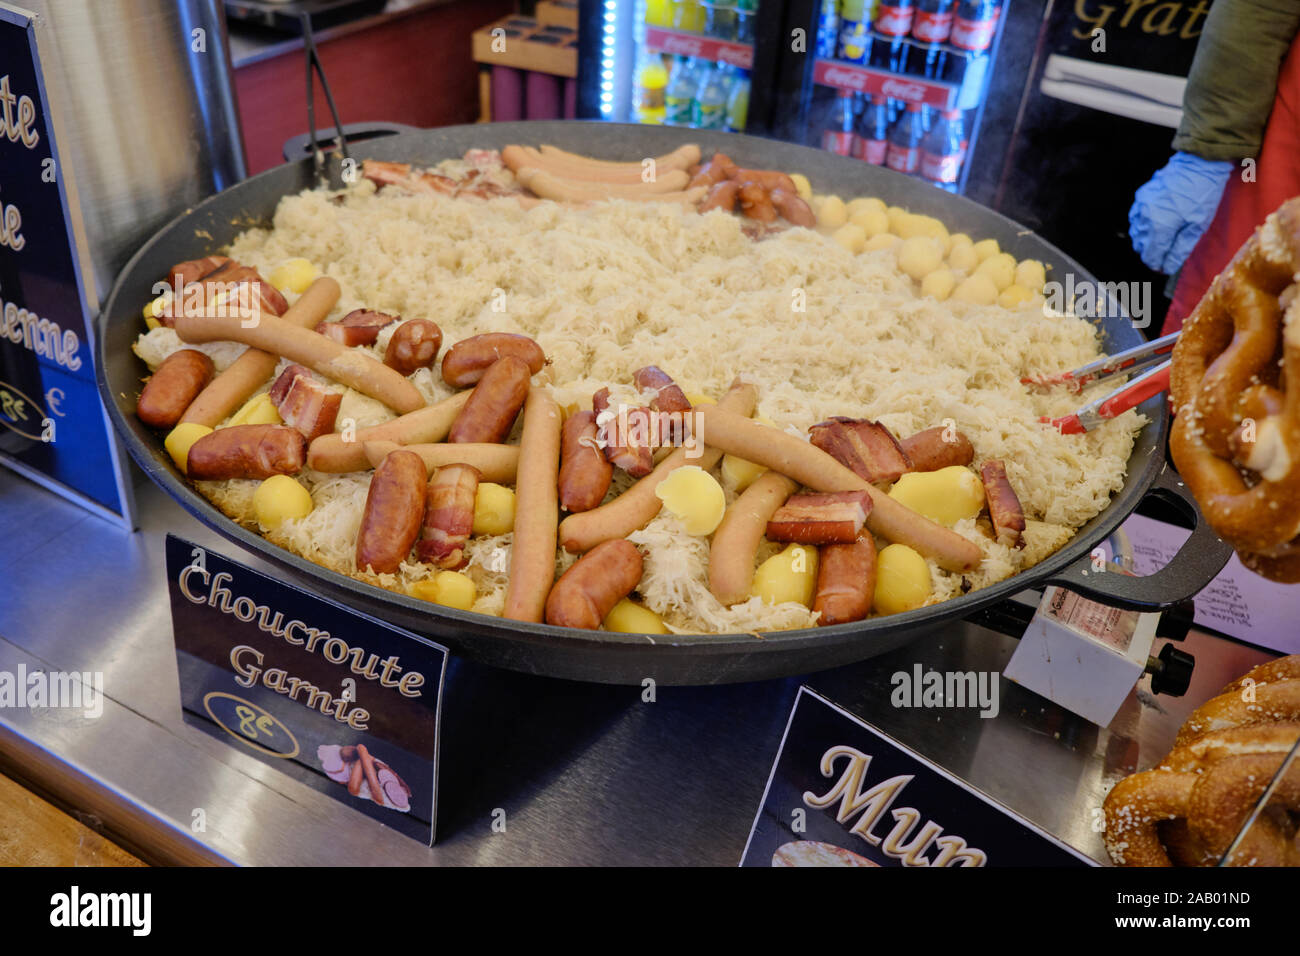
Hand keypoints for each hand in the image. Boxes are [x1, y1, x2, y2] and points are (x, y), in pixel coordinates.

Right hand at [1129, 152, 1233, 273]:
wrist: (1199, 164)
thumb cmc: (1203, 194)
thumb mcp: (1198, 225)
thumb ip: (1180, 249)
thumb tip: (1168, 266)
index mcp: (1160, 227)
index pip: (1151, 256)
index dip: (1157, 265)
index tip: (1164, 268)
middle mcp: (1145, 218)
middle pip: (1141, 246)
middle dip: (1151, 254)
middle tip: (1165, 255)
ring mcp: (1140, 206)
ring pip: (1136, 233)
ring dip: (1145, 241)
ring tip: (1160, 241)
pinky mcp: (1141, 197)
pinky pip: (1135, 218)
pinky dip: (1141, 226)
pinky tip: (1153, 226)